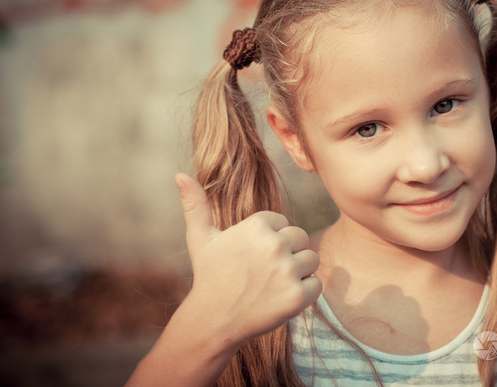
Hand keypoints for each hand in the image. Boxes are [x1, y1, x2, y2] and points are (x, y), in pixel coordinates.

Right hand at [175, 172, 321, 345]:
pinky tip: (281, 298)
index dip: (270, 240)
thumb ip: (195, 204)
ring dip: (298, 272)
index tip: (252, 257)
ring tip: (272, 284)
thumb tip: (180, 174)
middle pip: (301, 238)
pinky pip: (316, 285)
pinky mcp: (297, 296)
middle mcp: (274, 245)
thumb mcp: (200, 238)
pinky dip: (304, 293)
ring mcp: (287, 271)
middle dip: (287, 254)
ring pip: (312, 260)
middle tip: (263, 273)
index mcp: (256, 225)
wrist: (213, 321)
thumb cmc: (209, 276)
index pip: (283, 223)